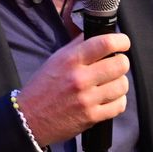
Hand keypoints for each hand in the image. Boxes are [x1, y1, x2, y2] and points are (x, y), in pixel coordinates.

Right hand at [15, 32, 130, 146]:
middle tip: (115, 64)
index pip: (105, 43)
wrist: (29, 118)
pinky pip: (119, 105)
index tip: (123, 43)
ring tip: (111, 83)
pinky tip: (109, 98)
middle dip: (121, 62)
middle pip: (120, 64)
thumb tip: (98, 33)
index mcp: (70, 60)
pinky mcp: (91, 117)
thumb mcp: (56, 60)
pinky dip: (118, 101)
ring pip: (122, 85)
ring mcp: (86, 99)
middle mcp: (80, 78)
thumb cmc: (42, 87)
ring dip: (120, 83)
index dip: (121, 41)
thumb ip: (77, 46)